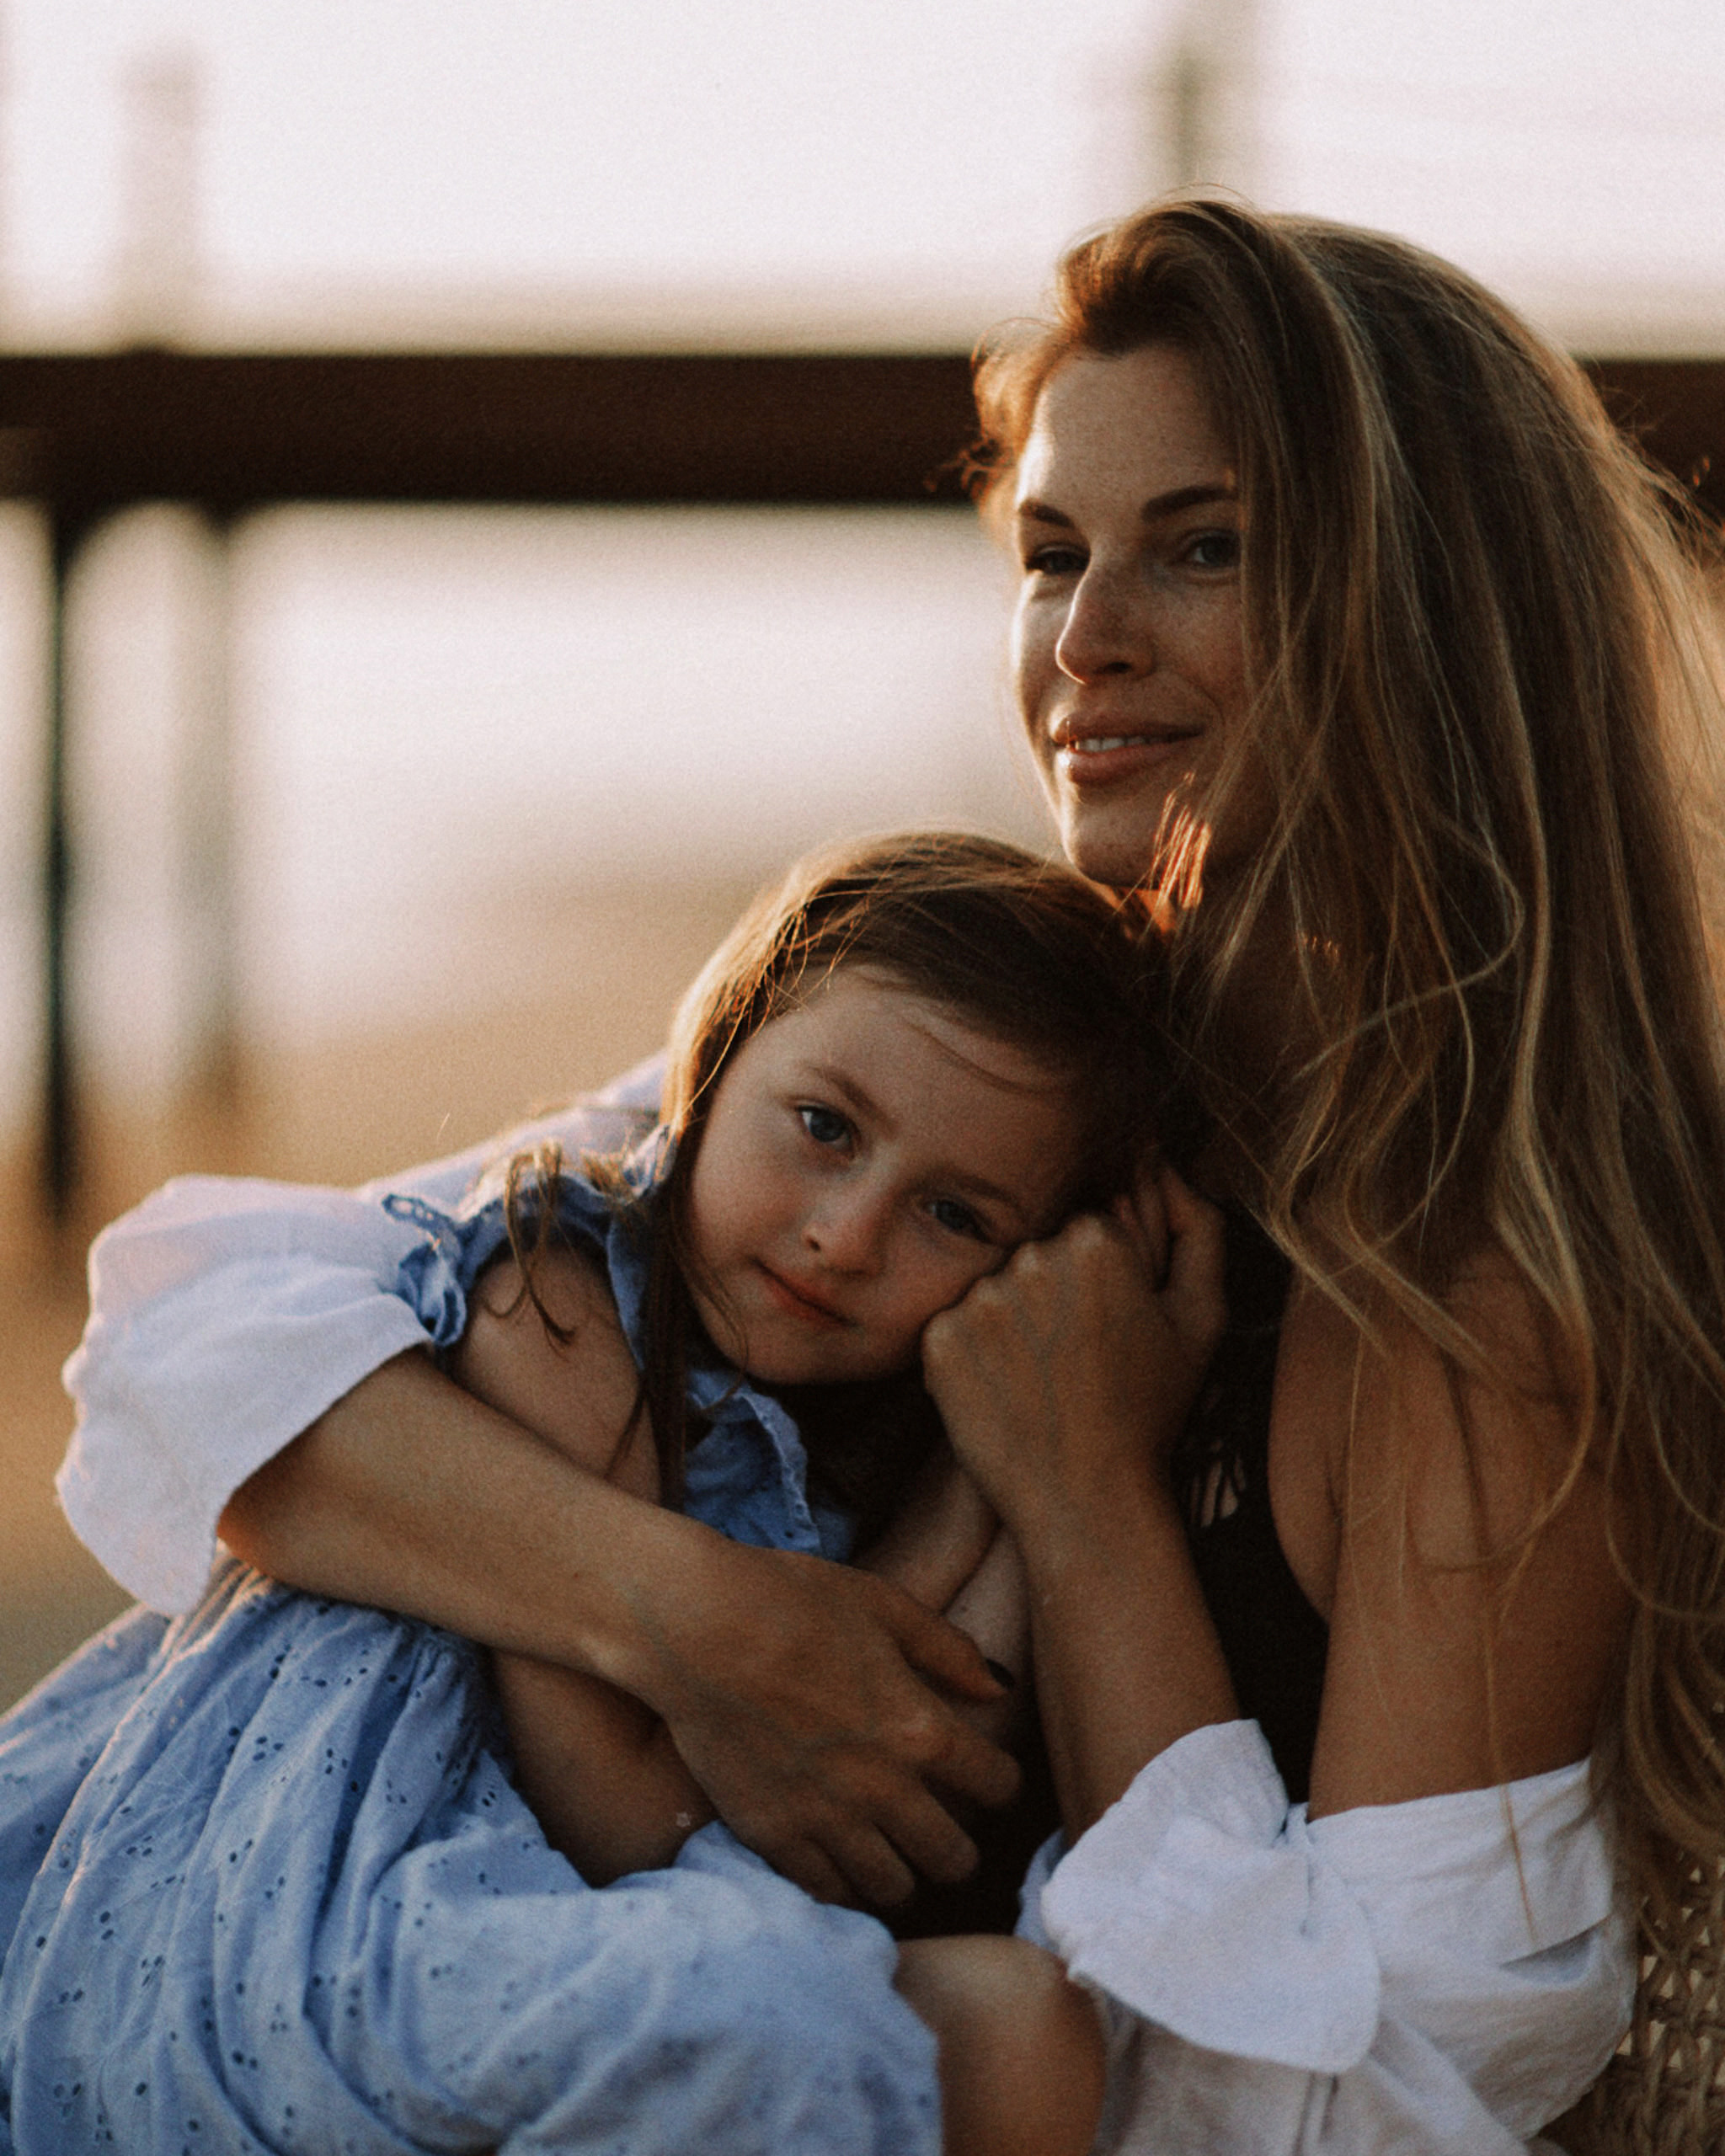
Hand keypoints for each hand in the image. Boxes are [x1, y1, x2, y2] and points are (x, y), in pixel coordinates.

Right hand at [617, 1533, 1020, 1907]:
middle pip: (953, 1856)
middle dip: (959, 1847)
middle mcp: (882, 1787)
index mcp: (919, 1727)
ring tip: (894, 1854)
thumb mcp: (882, 1603)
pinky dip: (843, 1885)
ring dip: (904, 1873)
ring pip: (894, 1888)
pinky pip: (826, 1892)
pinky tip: (841, 1863)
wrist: (695, 1627)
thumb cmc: (788, 1599)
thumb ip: (947, 1649)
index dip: (1002, 1782)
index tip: (990, 1777)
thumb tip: (998, 1688)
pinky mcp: (771, 1835)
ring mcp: (825, 1818)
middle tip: (946, 1832)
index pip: (997, 1786)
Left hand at [920, 1162, 1225, 1530]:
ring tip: (1040, 1379)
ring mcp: (979, 1299)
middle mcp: (1032, 1257)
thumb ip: (1198, 1229)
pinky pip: (953, 1328)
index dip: (1096, 1280)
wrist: (1088, 1501)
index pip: (1084, 1232)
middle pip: (1035, 1255)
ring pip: (993, 1291)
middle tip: (1072, 1359)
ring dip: (1011, 1325)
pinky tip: (1007, 1392)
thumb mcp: (1201, 1317)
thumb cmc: (1150, 1411)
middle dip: (1050, 1296)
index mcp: (1097, 1240)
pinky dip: (973, 1357)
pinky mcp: (937, 1341)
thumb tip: (1166, 1166)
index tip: (1103, 1326)